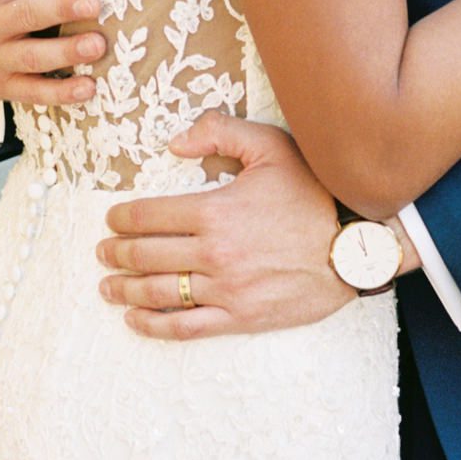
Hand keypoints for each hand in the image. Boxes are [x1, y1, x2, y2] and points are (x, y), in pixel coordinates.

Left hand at [97, 116, 357, 340]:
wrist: (358, 243)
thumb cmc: (316, 191)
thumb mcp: (271, 146)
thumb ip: (220, 132)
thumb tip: (175, 142)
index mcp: (216, 210)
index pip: (150, 216)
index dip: (122, 218)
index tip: (111, 219)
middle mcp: (214, 253)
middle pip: (146, 255)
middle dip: (116, 253)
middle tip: (102, 252)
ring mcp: (227, 289)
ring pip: (159, 294)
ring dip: (125, 290)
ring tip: (108, 286)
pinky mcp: (242, 317)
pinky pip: (186, 327)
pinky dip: (154, 326)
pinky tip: (135, 320)